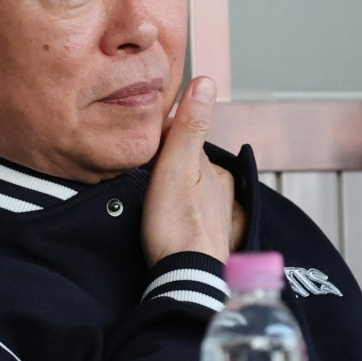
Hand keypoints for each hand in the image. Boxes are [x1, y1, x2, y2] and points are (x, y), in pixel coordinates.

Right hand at [142, 76, 244, 266]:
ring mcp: (218, 215)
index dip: (160, 140)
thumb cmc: (177, 225)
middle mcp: (222, 190)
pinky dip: (180, 212)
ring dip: (174, 190)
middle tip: (142, 177)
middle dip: (168, 166)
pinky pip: (192, 214)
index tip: (140, 145)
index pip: (184, 140)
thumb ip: (191, 127)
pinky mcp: (209, 238)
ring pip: (191, 190)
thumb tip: (205, 81)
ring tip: (152, 200)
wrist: (187, 279)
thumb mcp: (178, 167)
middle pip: (188, 165)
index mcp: (214, 169)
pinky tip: (169, 221)